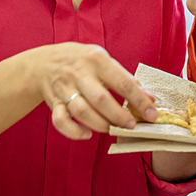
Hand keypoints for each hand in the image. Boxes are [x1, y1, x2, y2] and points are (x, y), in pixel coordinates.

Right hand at [30, 43, 156, 139]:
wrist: (43, 62)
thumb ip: (126, 78)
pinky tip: (87, 135)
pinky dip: (73, 131)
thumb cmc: (82, 61)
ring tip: (112, 129)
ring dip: (100, 124)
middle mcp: (79, 73)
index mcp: (97, 60)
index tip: (151, 114)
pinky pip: (60, 121)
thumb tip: (149, 98)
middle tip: (132, 126)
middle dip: (119, 116)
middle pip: (100, 99)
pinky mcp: (52, 102)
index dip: (140, 100)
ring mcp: (64, 88)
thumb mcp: (104, 60)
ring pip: (81, 111)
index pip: (123, 82)